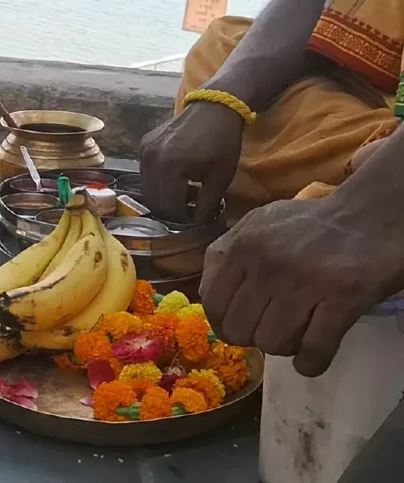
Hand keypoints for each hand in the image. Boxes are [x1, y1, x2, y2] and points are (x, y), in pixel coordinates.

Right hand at [140, 101, 244, 222]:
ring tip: (183, 195)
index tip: (194, 221)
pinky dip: (158, 182)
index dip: (181, 219)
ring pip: (147, 187)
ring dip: (163, 197)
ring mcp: (144, 150)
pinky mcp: (144, 145)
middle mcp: (151, 159)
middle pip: (154, 199)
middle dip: (170, 210)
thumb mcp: (221, 177)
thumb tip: (196, 223)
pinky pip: (146, 173)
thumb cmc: (222, 142)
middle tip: (188, 212)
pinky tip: (176, 180)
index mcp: (170, 167)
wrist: (215, 108)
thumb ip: (206, 204)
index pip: (168, 207)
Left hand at [200, 195, 401, 376]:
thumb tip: (207, 295)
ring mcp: (304, 283)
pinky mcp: (342, 298)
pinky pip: (314, 350)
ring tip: (297, 334)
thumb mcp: (256, 224)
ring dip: (284, 348)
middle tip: (272, 329)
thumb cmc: (310, 223)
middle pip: (240, 330)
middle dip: (253, 338)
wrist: (371, 215)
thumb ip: (225, 255)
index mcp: (242, 247)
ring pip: (273, 343)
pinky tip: (313, 357)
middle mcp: (267, 265)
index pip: (212, 304)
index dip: (223, 324)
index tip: (239, 327)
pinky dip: (311, 362)